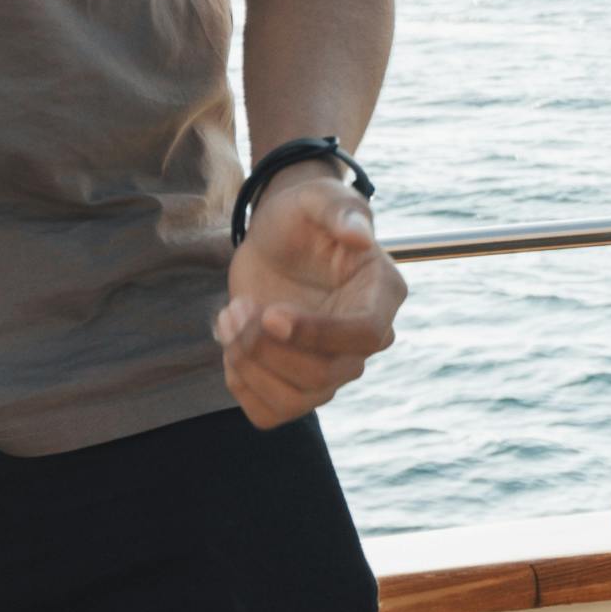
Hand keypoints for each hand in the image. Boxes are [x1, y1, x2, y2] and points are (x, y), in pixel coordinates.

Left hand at [219, 163, 407, 426]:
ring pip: (297, 400)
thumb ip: (341, 211)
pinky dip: (241, 386)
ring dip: (249, 365)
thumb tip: (360, 235)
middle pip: (325, 376)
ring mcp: (332, 367)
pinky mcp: (296, 382)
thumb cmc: (303, 216)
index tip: (270, 314)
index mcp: (381, 295)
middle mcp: (364, 340)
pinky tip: (230, 344)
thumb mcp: (318, 199)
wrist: (276, 239)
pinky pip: (271, 412)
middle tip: (235, 308)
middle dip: (267, 348)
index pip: (365, 335)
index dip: (317, 334)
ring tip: (229, 318)